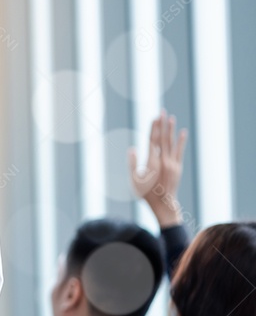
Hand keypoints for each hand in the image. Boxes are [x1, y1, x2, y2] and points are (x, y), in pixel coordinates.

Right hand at [129, 111, 186, 225]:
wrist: (163, 203)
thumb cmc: (146, 193)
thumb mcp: (134, 180)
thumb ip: (133, 164)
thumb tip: (132, 149)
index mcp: (152, 162)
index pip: (153, 140)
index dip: (154, 128)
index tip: (154, 118)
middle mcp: (164, 161)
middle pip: (162, 138)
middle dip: (162, 124)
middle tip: (162, 111)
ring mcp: (172, 164)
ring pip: (171, 143)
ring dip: (171, 129)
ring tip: (171, 117)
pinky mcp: (177, 167)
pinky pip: (179, 151)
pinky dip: (181, 141)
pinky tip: (182, 132)